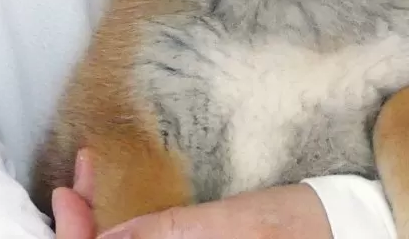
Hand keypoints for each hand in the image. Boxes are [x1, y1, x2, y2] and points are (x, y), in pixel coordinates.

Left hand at [53, 150, 333, 238]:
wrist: (340, 229)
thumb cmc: (298, 226)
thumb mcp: (239, 225)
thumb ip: (175, 235)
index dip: (79, 238)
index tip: (68, 194)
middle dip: (86, 224)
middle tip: (79, 175)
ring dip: (101, 221)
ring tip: (91, 178)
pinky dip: (125, 224)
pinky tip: (117, 200)